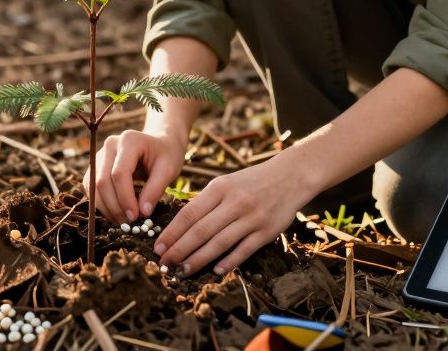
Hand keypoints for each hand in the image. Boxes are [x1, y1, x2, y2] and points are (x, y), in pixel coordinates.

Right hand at [81, 129, 186, 223]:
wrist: (159, 145)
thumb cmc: (166, 155)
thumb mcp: (169, 169)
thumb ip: (155, 189)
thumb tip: (142, 213)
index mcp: (129, 140)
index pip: (119, 173)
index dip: (125, 198)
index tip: (136, 217)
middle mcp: (110, 144)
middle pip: (102, 181)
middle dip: (115, 206)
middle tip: (129, 223)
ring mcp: (100, 154)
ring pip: (94, 186)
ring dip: (107, 208)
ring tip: (124, 221)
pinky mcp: (95, 166)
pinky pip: (92, 188)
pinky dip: (102, 204)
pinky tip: (116, 213)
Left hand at [153, 152, 314, 275]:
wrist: (290, 176)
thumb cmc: (251, 181)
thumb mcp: (226, 182)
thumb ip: (206, 201)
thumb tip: (180, 225)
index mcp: (220, 188)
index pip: (189, 214)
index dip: (171, 232)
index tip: (158, 246)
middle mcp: (234, 202)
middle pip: (201, 231)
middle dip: (179, 249)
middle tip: (165, 262)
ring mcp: (251, 218)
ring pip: (219, 243)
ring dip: (199, 259)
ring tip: (184, 270)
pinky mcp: (266, 231)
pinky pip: (244, 250)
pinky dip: (228, 262)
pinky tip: (215, 270)